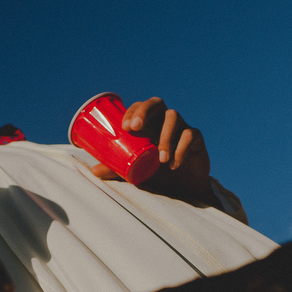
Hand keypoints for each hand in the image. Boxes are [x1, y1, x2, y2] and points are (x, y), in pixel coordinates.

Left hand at [90, 97, 218, 206]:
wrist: (185, 188)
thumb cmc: (158, 174)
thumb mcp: (136, 171)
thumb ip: (118, 169)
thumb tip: (95, 171)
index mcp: (149, 124)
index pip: (139, 108)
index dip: (133, 111)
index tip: (125, 127)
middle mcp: (164, 121)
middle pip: (156, 103)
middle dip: (145, 111)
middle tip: (135, 128)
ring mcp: (181, 127)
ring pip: (174, 117)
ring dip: (165, 137)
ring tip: (161, 159)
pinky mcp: (197, 138)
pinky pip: (190, 135)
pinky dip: (181, 149)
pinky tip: (174, 164)